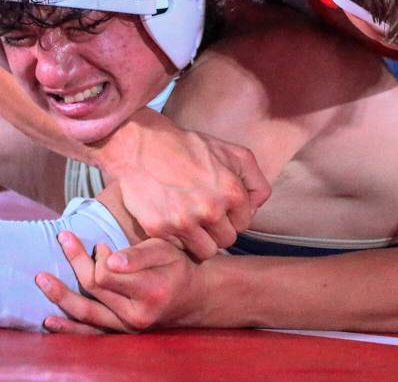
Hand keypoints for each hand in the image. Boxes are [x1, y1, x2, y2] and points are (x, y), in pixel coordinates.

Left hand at [35, 232, 201, 332]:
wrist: (191, 297)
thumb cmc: (176, 266)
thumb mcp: (163, 251)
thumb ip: (137, 254)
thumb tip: (108, 259)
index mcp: (151, 290)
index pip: (108, 274)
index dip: (98, 256)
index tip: (101, 245)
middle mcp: (138, 315)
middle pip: (94, 288)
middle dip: (77, 261)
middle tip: (64, 237)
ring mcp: (128, 328)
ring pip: (87, 311)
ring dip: (61, 295)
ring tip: (41, 279)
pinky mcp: (121, 333)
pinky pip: (91, 333)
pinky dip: (69, 327)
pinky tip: (49, 321)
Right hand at [98, 110, 270, 259]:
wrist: (142, 145)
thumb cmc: (188, 147)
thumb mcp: (232, 152)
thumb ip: (255, 180)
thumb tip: (256, 206)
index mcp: (231, 191)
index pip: (243, 223)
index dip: (231, 215)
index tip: (218, 205)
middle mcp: (210, 209)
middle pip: (226, 240)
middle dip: (217, 229)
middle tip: (202, 212)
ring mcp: (184, 221)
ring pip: (205, 251)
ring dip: (200, 239)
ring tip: (190, 220)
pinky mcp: (160, 229)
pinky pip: (179, 248)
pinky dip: (177, 238)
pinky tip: (171, 218)